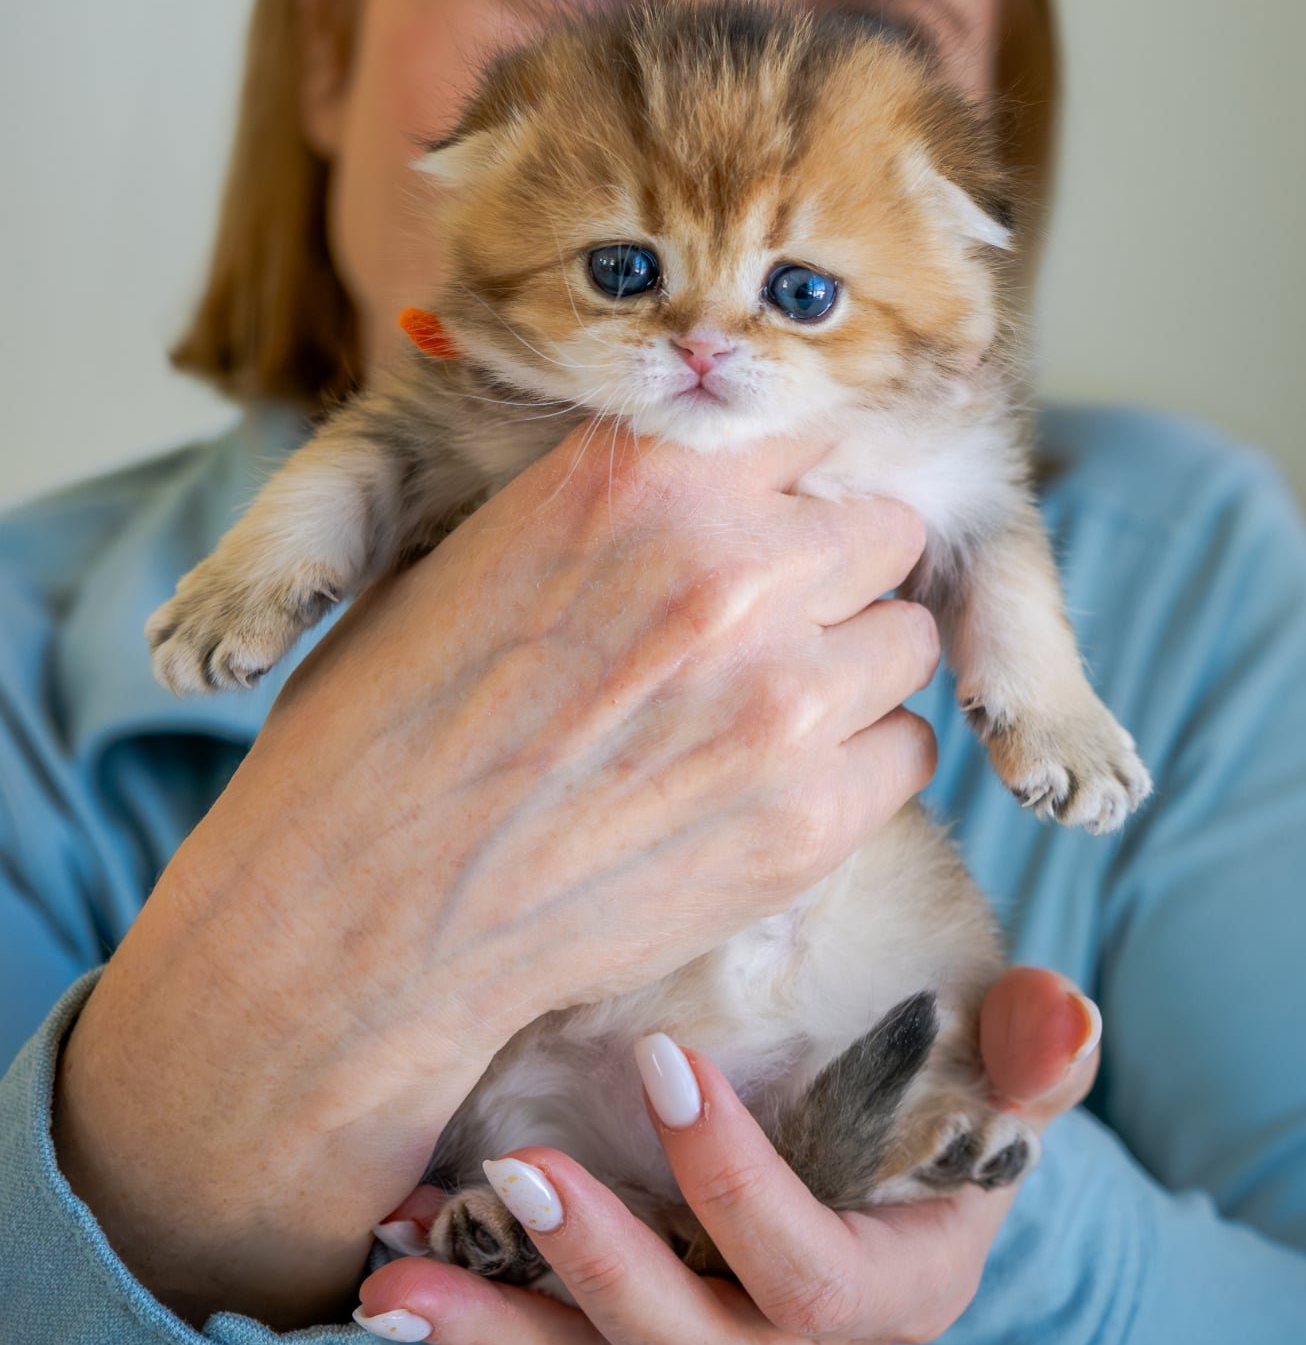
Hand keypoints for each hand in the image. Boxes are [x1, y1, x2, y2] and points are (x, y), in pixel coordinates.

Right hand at [55, 424, 935, 1326]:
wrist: (360, 916)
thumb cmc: (386, 729)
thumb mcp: (480, 550)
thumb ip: (621, 505)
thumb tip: (715, 491)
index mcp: (643, 478)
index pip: (807, 427)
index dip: (784, 483)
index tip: (764, 520)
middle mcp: (733, 570)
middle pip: (883, 529)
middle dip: (835, 569)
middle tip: (767, 624)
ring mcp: (784, 699)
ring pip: (904, 640)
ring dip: (851, 667)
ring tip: (761, 712)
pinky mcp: (810, 821)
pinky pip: (905, 753)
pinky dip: (855, 766)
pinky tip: (769, 787)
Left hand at [355, 967, 1100, 1344]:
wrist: (901, 1142)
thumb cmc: (957, 1091)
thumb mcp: (1006, 1068)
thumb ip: (1032, 1049)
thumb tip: (1064, 1017)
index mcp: (894, 1286)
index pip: (813, 1272)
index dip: (741, 1189)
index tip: (667, 1065)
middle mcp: (796, 1343)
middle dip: (600, 1270)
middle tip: (517, 1173)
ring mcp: (709, 1338)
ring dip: (493, 1324)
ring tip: (398, 1268)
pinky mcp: (635, 1320)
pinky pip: (551, 1343)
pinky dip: (471, 1305)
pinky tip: (389, 1254)